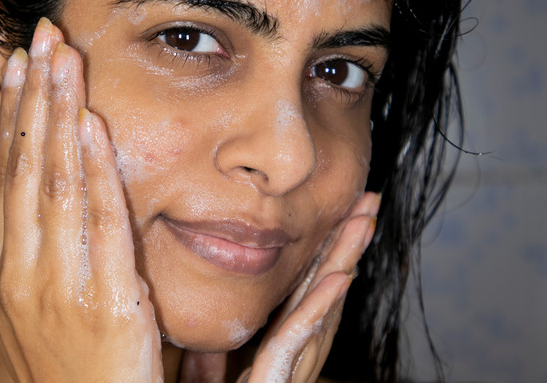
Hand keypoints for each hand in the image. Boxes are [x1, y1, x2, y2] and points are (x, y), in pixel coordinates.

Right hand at [0, 18, 162, 381]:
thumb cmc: (66, 361)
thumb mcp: (25, 307)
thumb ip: (10, 250)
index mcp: (2, 272)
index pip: (5, 179)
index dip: (13, 120)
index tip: (18, 66)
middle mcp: (21, 273)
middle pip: (25, 169)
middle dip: (34, 100)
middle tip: (41, 40)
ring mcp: (58, 286)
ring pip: (55, 183)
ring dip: (60, 117)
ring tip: (63, 61)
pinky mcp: (104, 300)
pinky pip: (98, 222)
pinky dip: (95, 170)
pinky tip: (93, 126)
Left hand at [179, 193, 378, 382]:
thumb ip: (212, 368)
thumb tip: (199, 357)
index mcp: (275, 356)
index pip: (303, 298)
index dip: (322, 257)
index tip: (337, 219)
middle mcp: (292, 360)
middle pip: (323, 294)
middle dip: (346, 247)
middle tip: (368, 202)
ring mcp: (290, 371)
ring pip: (320, 309)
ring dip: (342, 262)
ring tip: (364, 220)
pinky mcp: (276, 382)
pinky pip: (298, 340)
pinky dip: (320, 307)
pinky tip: (338, 277)